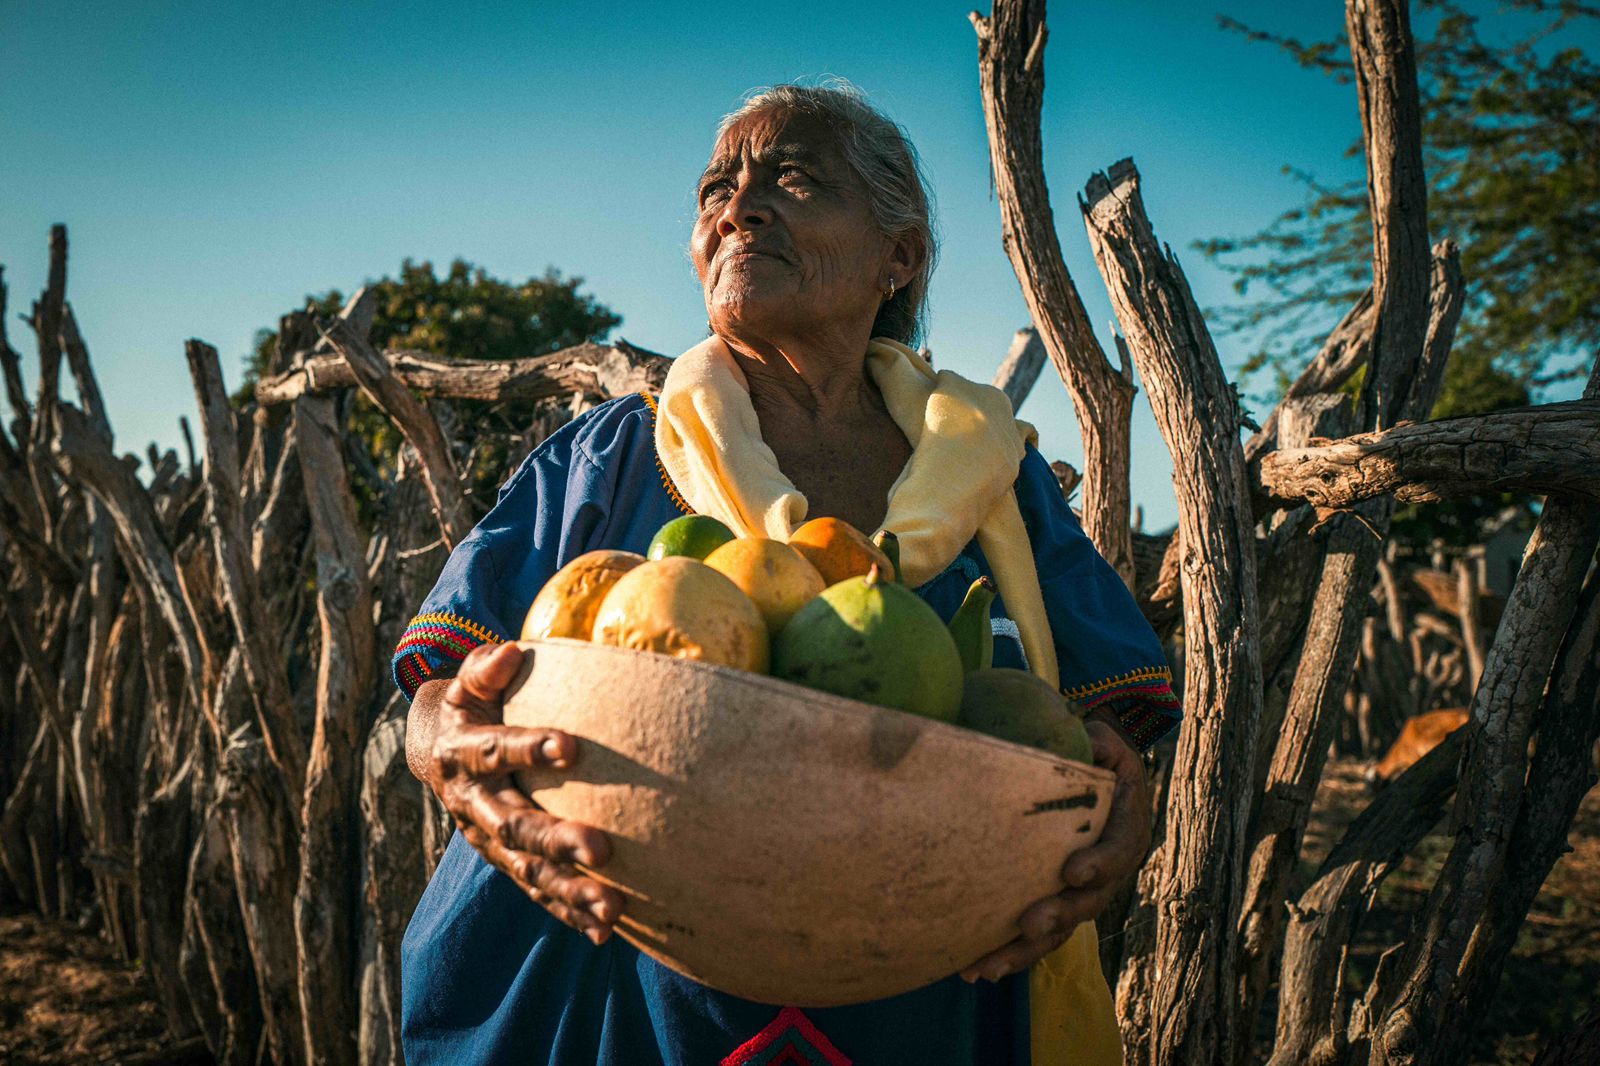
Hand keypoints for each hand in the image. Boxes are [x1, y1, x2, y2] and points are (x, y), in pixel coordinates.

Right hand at [431, 641, 623, 945]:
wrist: (438, 750)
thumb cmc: (472, 704)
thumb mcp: (468, 682)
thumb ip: (484, 668)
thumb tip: (508, 652)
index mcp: (462, 754)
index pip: (495, 749)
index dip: (528, 747)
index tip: (571, 745)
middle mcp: (473, 804)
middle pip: (514, 824)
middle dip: (557, 839)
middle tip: (602, 849)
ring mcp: (488, 840)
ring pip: (528, 869)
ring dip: (569, 890)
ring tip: (613, 905)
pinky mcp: (506, 861)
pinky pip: (537, 892)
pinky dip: (568, 914)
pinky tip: (606, 931)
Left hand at [959, 718, 1150, 981]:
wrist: (1089, 772)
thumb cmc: (1090, 750)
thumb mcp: (1101, 737)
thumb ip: (1094, 736)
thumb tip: (1075, 723)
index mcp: (1126, 826)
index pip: (1119, 848)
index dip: (1100, 863)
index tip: (1073, 872)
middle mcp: (1108, 868)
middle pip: (1089, 902)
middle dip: (1059, 915)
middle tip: (1029, 924)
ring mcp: (1080, 893)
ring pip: (1059, 930)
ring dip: (1025, 951)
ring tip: (988, 967)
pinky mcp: (1053, 903)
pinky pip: (1035, 936)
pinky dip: (1008, 953)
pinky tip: (974, 970)